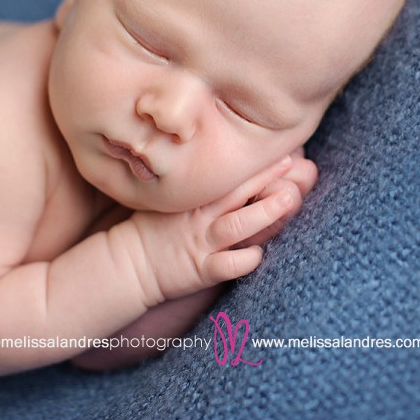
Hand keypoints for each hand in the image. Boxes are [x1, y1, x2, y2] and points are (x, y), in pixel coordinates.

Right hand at [126, 154, 309, 301]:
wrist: (131, 263)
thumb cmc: (155, 228)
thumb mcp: (173, 199)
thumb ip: (199, 186)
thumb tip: (227, 168)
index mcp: (196, 198)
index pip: (227, 176)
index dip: (253, 164)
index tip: (277, 150)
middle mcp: (201, 216)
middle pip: (237, 193)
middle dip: (265, 177)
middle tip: (289, 161)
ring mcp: (202, 242)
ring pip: (237, 225)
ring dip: (264, 212)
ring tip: (288, 199)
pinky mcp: (201, 269)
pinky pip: (226, 265)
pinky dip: (245, 260)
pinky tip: (260, 254)